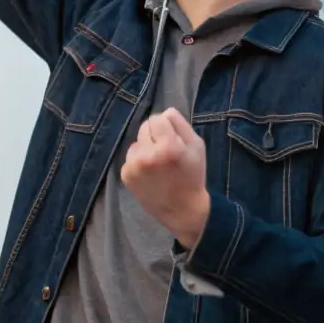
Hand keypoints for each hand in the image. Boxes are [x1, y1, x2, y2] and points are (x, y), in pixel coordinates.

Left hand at [120, 108, 210, 248]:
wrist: (182, 210)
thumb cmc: (192, 176)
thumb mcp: (197, 146)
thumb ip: (181, 124)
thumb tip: (165, 112)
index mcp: (169, 147)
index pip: (157, 118)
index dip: (166, 126)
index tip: (172, 138)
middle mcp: (148, 155)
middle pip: (144, 127)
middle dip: (155, 135)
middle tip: (166, 152)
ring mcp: (134, 166)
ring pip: (136, 142)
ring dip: (145, 148)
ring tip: (157, 164)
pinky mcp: (126, 175)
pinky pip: (130, 156)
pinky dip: (138, 161)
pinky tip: (150, 174)